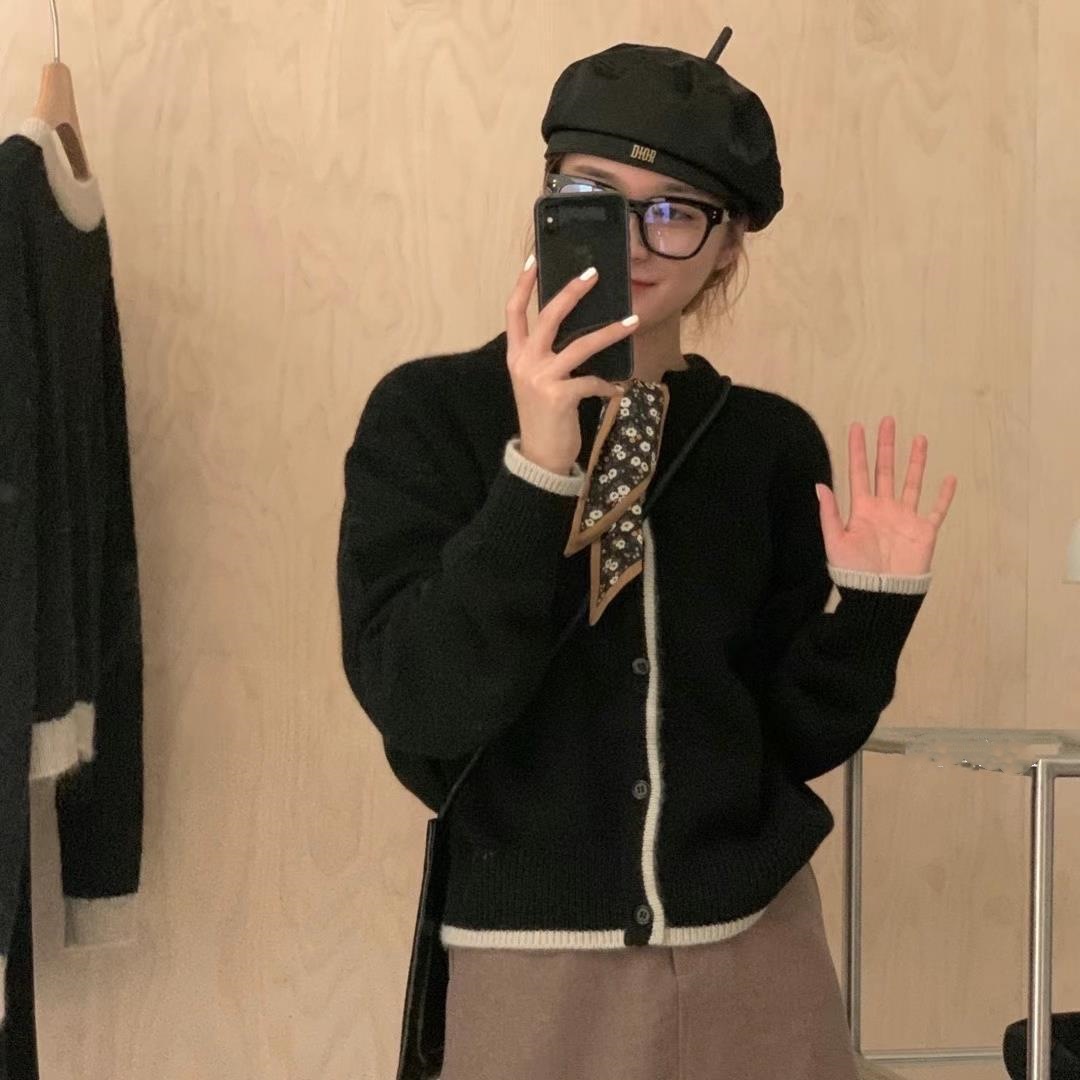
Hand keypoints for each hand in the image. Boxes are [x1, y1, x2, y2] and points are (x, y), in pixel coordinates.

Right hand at [506, 257, 635, 474]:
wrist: (540, 456)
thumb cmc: (544, 417)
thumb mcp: (537, 381)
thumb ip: (548, 356)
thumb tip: (579, 330)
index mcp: (516, 355)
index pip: (513, 311)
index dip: (523, 284)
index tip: (534, 260)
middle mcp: (524, 362)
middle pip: (548, 316)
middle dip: (571, 292)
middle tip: (593, 274)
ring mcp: (541, 378)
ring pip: (580, 345)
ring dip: (609, 332)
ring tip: (631, 322)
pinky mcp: (559, 396)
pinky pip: (592, 381)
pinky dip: (607, 384)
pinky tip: (616, 390)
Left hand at [815, 417, 956, 575]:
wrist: (879, 596)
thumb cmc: (854, 573)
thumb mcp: (835, 542)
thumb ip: (829, 513)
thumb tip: (820, 484)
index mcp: (862, 510)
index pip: (859, 472)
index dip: (857, 450)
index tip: (857, 427)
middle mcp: (884, 509)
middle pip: (886, 470)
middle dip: (886, 446)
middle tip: (888, 421)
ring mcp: (905, 518)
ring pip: (912, 483)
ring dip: (915, 462)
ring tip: (919, 438)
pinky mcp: (923, 531)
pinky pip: (936, 510)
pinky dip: (944, 495)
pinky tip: (948, 478)